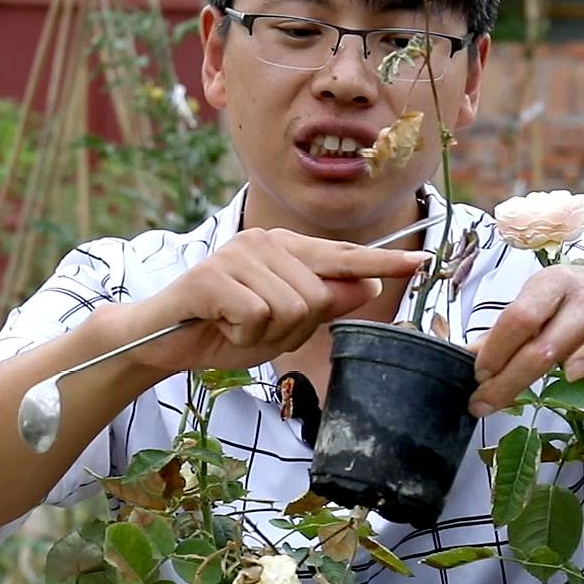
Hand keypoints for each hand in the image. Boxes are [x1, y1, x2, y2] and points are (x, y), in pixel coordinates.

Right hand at [128, 228, 431, 372]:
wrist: (161, 342)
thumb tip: (370, 284)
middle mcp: (265, 241)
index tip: (422, 261)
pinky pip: (258, 315)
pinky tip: (220, 324)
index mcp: (286, 249)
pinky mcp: (213, 276)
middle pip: (321, 296)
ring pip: (292, 308)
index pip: (344, 256)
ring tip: (235, 325)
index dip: (384, 260)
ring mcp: (238, 254)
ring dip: (266, 334)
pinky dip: (243, 335)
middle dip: (293, 328)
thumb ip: (324, 305)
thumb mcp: (283, 326)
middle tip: (255, 329)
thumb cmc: (223, 331)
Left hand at [469, 266, 583, 415]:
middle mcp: (580, 293)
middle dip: (511, 379)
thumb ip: (508, 335)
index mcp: (549, 284)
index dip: (494, 351)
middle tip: (485, 404)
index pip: (516, 318)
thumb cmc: (577, 314)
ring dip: (581, 361)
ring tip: (568, 377)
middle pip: (543, 342)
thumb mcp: (542, 315)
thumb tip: (465, 356)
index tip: (477, 378)